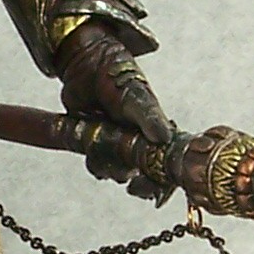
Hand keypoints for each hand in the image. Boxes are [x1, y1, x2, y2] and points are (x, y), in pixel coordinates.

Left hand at [55, 20, 174, 192]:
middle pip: (140, 176)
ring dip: (109, 168)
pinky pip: (98, 164)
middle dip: (130, 177)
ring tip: (102, 148)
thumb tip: (164, 137)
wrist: (87, 64)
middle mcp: (140, 144)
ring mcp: (119, 146)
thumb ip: (150, 117)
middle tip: (122, 174)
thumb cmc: (120, 77)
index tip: (145, 188)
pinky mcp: (98, 144)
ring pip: (117, 171)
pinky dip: (95, 162)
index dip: (158, 185)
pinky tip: (91, 149)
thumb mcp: (137, 97)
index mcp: (157, 135)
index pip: (165, 168)